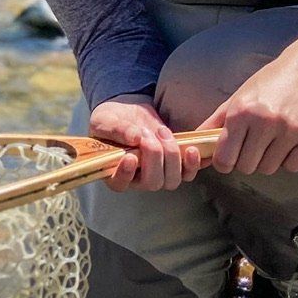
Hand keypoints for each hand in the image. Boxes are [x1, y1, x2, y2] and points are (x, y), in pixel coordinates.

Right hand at [89, 95, 204, 193]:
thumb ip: (116, 129)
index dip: (125, 174)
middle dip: (154, 158)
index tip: (130, 157)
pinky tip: (191, 149)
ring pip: (171, 180)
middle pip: (152, 183)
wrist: (129, 114)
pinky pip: (187, 174)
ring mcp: (158, 175)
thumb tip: (134, 137)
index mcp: (114, 172)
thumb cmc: (111, 122)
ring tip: (162, 132)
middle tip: (147, 134)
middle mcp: (137, 180)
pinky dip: (192, 164)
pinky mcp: (174, 167)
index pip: (119, 183)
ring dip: (171, 156)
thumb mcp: (105, 121)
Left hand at [202, 31, 297, 176]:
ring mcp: (290, 130)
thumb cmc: (270, 83)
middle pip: (247, 167)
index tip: (230, 156)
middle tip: (253, 145)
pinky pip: (291, 166)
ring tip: (272, 140)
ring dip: (267, 160)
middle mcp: (265, 122)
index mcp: (241, 112)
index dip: (225, 162)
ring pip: (269, 169)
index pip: (224, 159)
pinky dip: (288, 159)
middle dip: (247, 160)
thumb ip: (215, 122)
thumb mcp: (238, 98)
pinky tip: (289, 142)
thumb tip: (193, 142)